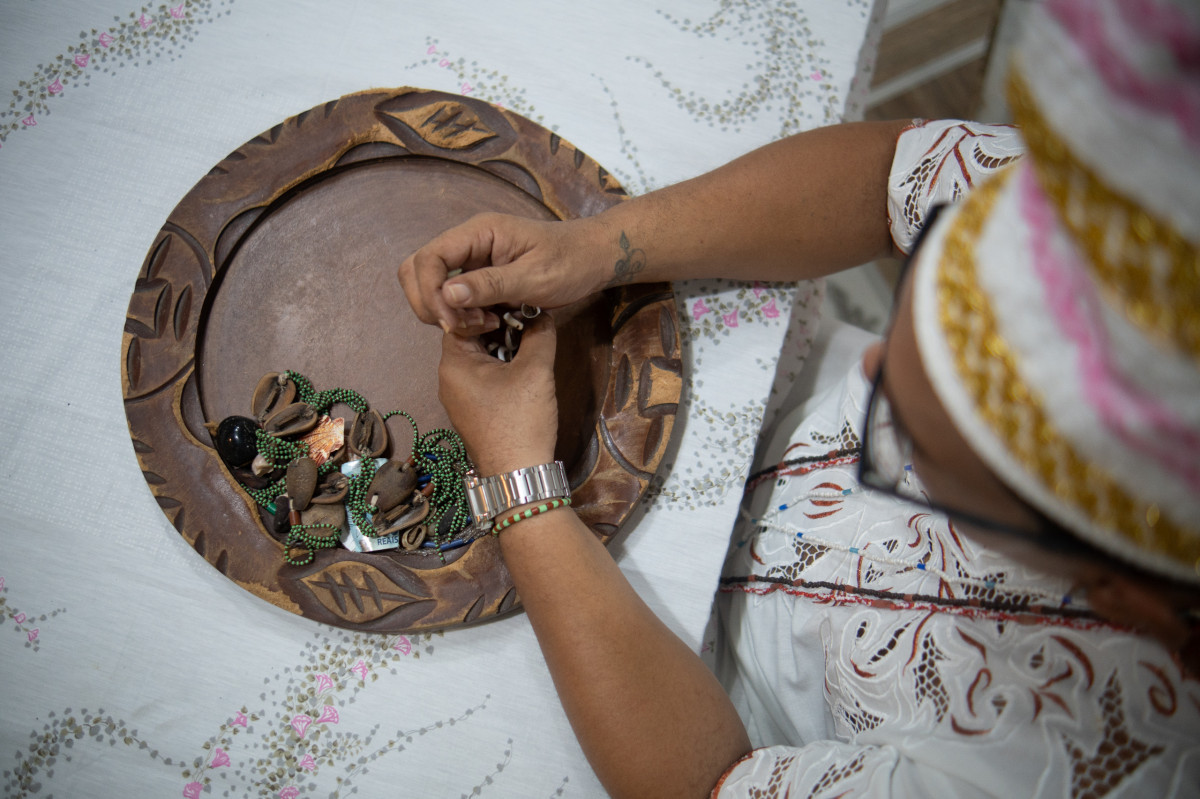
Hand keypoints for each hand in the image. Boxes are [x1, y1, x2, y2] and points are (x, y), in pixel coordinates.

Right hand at [399, 212, 609, 334]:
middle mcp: (468, 242)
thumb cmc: (570, 262)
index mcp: (479, 232)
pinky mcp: (478, 277)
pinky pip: (452, 296)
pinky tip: (489, 323)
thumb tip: (446, 293)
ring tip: (483, 325)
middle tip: (464, 326)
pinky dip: (460, 315)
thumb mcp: (534, 277)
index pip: (428, 258)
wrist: (592, 258)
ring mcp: (471, 259)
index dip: (429, 293)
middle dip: (431, 304)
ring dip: (447, 312)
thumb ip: (490, 284)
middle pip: (418, 270)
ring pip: (431, 285)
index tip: (451, 323)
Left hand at [438, 314, 558, 474]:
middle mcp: (448, 379)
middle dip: (499, 327)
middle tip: (526, 319)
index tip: (515, 304)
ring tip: (529, 341)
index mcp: (453, 364)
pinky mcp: (472, 410)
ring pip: (479, 357)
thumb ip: (539, 334)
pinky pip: (483, 377)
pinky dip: (501, 367)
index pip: (463, 318)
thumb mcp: (535, 371)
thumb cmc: (520, 421)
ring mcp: (459, 397)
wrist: (518, 474)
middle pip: (471, 337)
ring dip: (502, 347)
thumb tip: (542, 314)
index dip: (489, 307)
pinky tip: (523, 366)